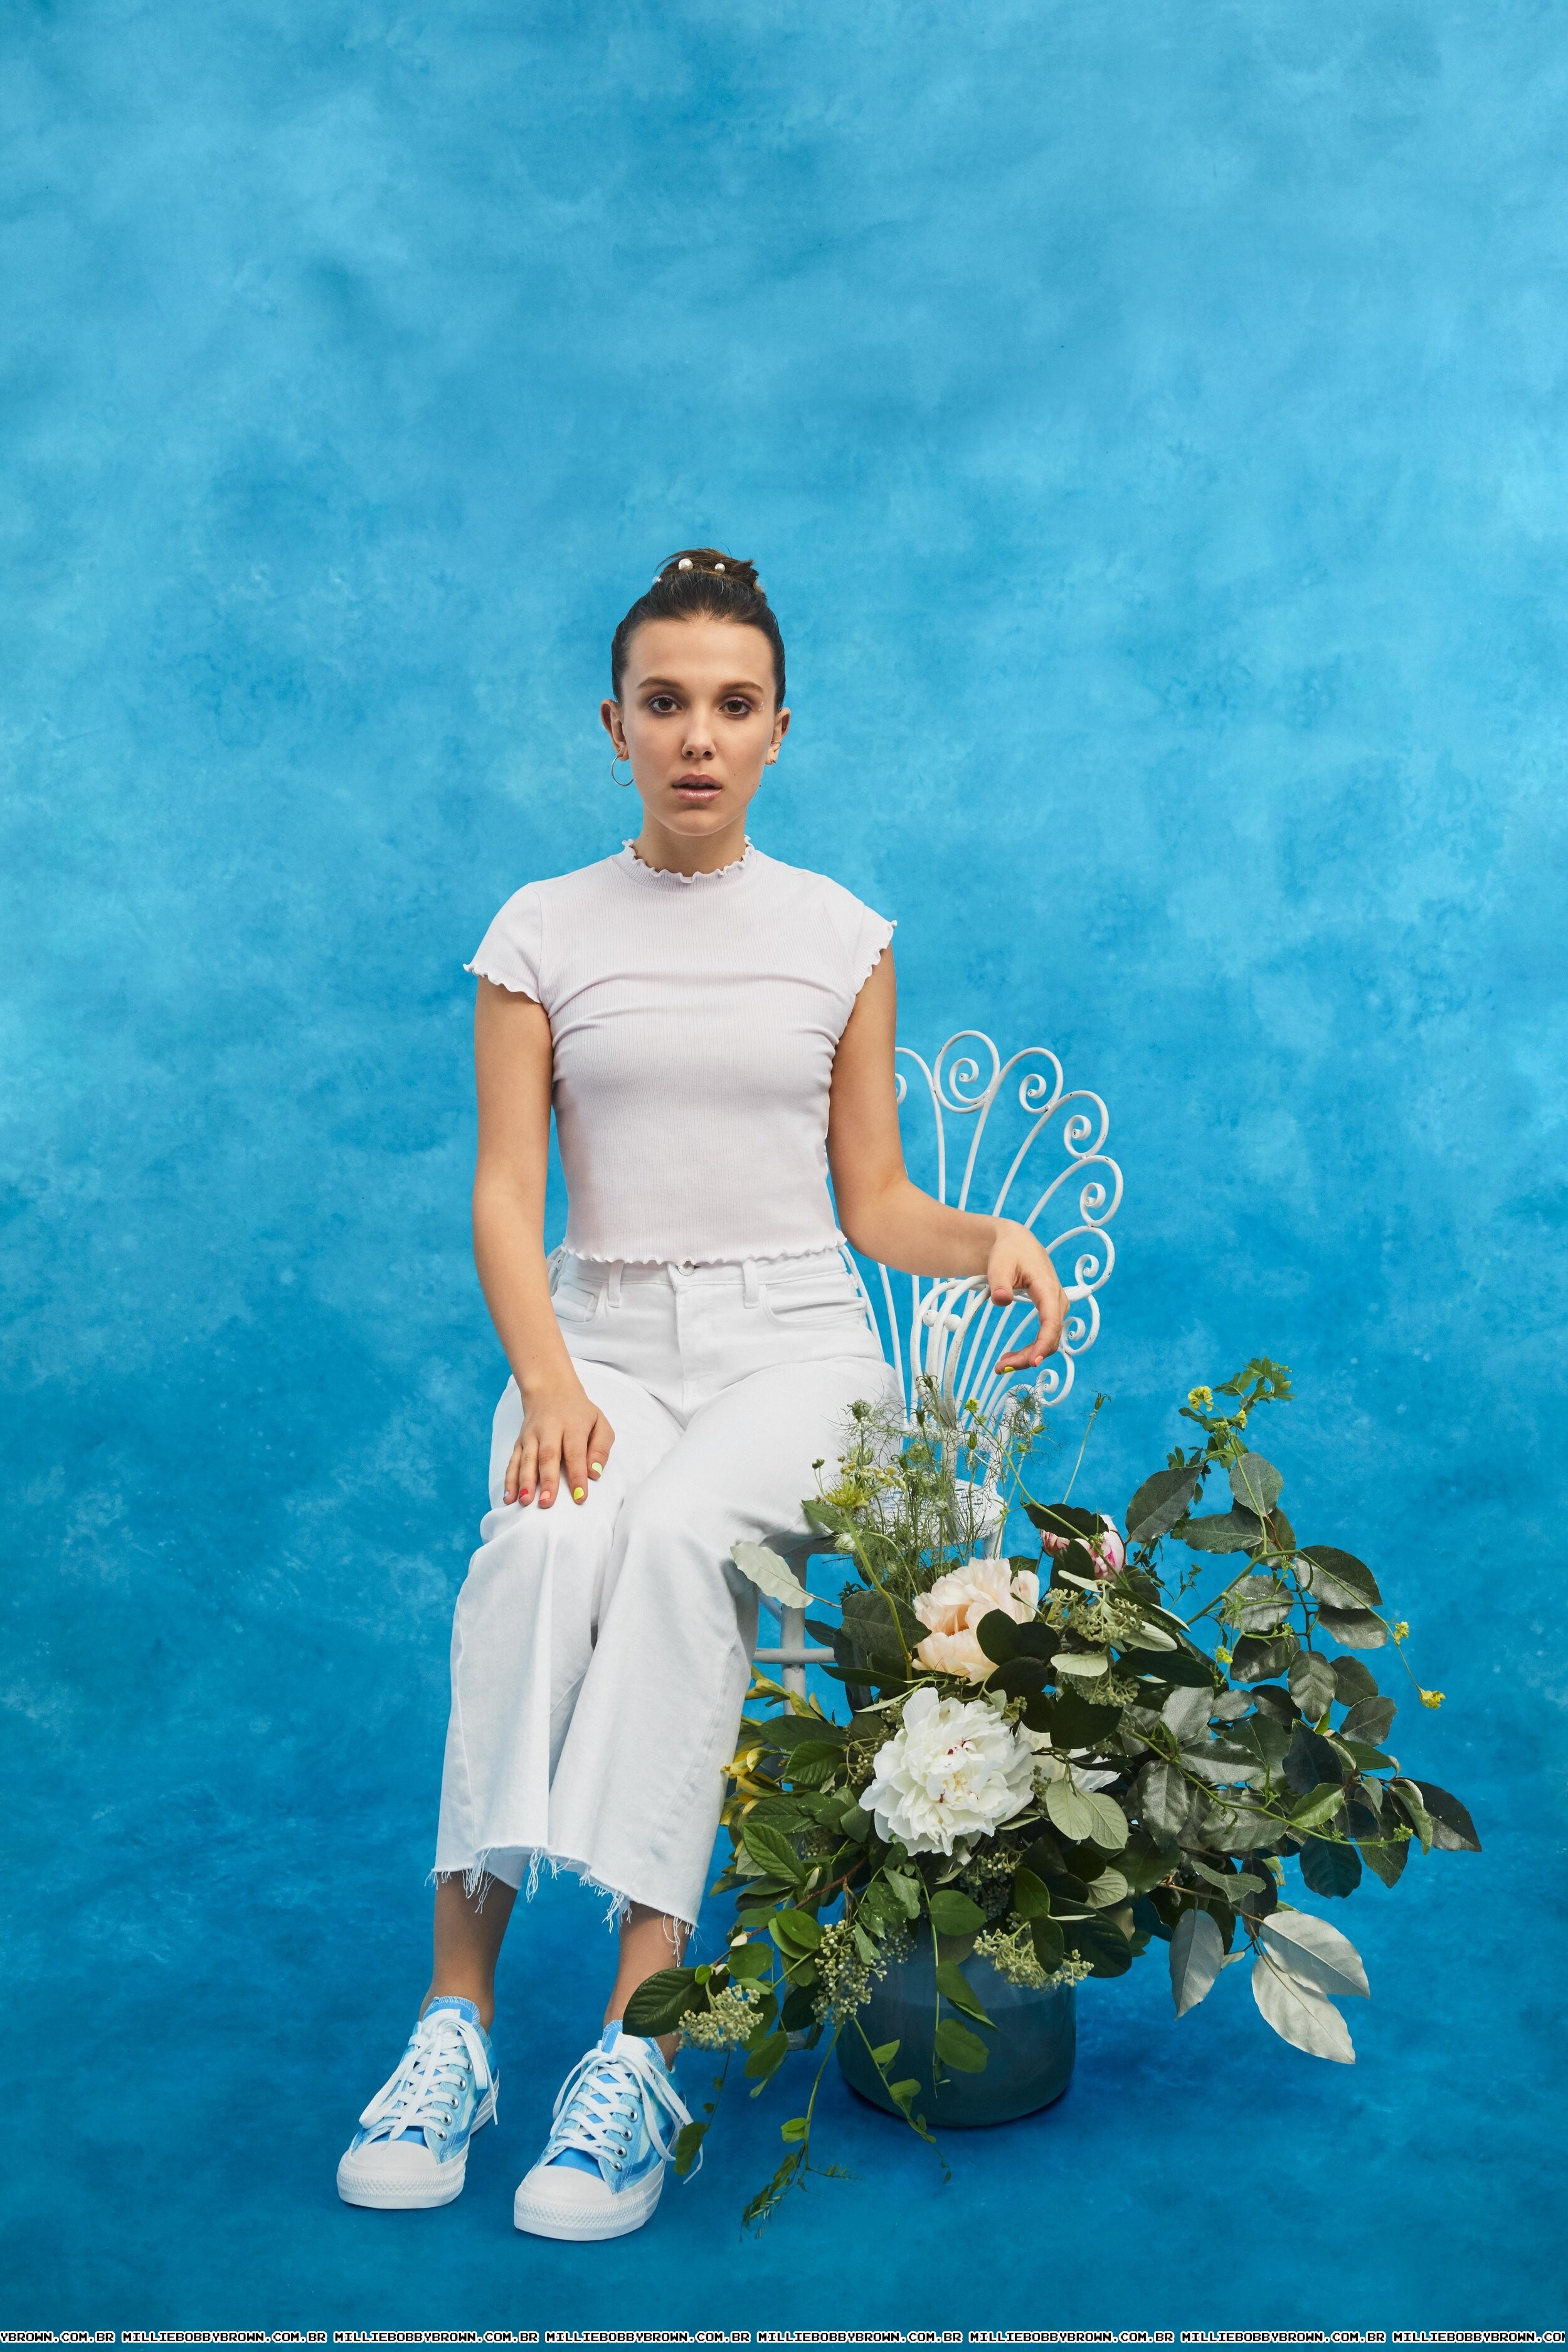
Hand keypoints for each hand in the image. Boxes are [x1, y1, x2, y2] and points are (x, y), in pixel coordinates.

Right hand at [505, 1378, 615, 1509]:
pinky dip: (510, 1479)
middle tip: (547, 1503)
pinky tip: (509, 1496)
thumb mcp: (600, 1423)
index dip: (577, 1475)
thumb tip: (594, 1473)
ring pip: (527, 1459)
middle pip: (547, 1456)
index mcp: (573, 1425)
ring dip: (525, 1482)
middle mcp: (549, 1429)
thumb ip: (601, 1448)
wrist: (550, 1389)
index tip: (580, 1497)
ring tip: (525, 1502)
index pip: (575, 1452)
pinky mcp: (519, 1441)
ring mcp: (531, 1435)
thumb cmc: (579, 1413)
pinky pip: (513, 1461)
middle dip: (547, 1481)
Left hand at [988, 1219, 1067, 1370]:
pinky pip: (1044, 1336)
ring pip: (1048, 1340)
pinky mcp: (1049, 1312)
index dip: (1043, 1345)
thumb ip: (999, 1282)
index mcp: (1048, 1288)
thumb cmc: (1008, 1251)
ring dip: (1027, 1356)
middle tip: (1000, 1368)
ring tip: (1001, 1366)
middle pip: (1050, 1337)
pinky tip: (1009, 1358)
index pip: (1051, 1323)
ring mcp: (1055, 1308)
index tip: (1030, 1363)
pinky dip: (1028, 1350)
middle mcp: (1057, 1300)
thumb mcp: (999, 1263)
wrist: (1015, 1243)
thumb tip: (1001, 1300)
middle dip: (1028, 1357)